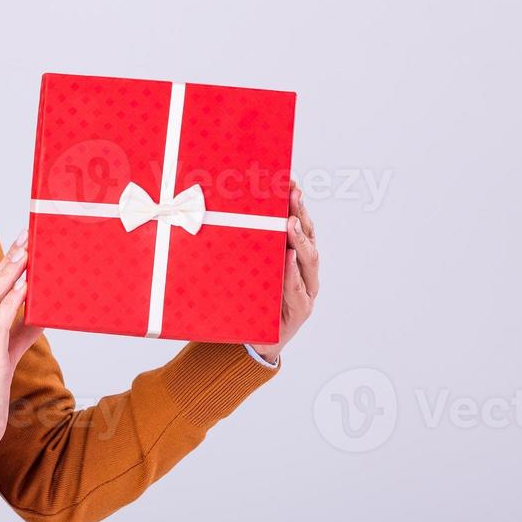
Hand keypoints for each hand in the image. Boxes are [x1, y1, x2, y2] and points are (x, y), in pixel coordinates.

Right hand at [0, 226, 45, 453]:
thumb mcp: (4, 359)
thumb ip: (20, 335)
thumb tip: (40, 315)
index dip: (5, 266)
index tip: (22, 244)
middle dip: (10, 260)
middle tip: (27, 235)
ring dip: (11, 274)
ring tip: (28, 253)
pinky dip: (11, 303)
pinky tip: (24, 288)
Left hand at [250, 178, 319, 363]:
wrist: (255, 341)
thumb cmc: (249, 299)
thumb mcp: (244, 268)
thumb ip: (241, 247)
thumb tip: (212, 216)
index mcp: (293, 255)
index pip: (297, 223)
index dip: (295, 202)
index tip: (288, 180)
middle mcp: (304, 269)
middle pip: (307, 236)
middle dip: (300, 213)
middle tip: (292, 194)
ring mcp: (306, 289)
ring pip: (309, 259)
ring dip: (300, 240)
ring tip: (291, 223)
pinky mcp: (301, 310)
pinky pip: (298, 290)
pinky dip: (292, 274)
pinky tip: (288, 259)